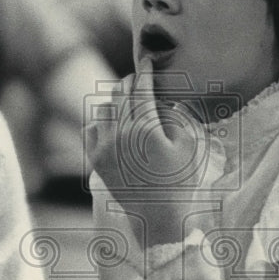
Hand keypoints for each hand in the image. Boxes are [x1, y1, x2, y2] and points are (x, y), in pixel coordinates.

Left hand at [84, 57, 205, 246]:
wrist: (159, 218)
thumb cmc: (181, 182)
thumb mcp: (188, 145)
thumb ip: (173, 117)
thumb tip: (161, 99)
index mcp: (146, 129)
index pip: (142, 89)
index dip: (146, 71)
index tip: (148, 61)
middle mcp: (121, 135)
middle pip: (121, 95)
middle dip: (131, 81)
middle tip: (139, 77)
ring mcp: (105, 148)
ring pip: (104, 108)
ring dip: (116, 99)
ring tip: (127, 98)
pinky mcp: (96, 160)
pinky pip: (90, 128)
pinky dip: (100, 119)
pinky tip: (112, 120)